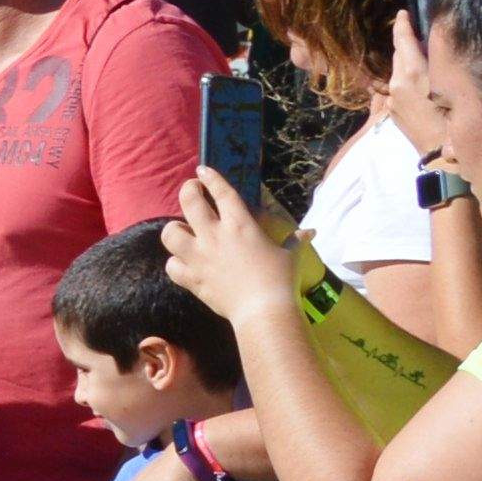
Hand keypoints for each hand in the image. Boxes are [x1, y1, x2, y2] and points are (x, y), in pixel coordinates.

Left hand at [159, 164, 297, 331]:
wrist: (263, 310)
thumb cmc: (281, 279)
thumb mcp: (291, 255)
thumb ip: (296, 240)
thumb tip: (311, 232)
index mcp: (240, 224)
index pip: (221, 192)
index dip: (210, 177)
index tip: (202, 170)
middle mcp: (214, 235)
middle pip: (189, 201)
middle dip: (188, 190)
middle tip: (192, 190)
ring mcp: (199, 256)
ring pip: (170, 233)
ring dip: (174, 230)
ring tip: (183, 231)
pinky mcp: (191, 278)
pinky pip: (171, 265)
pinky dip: (176, 263)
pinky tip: (184, 263)